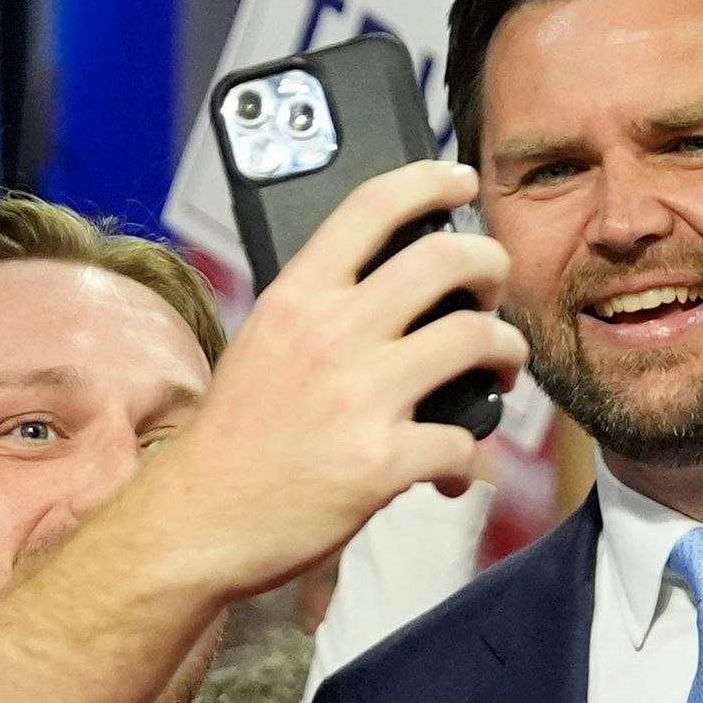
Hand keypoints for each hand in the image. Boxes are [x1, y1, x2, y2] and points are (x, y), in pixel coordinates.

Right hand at [127, 161, 525, 601]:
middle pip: (449, 261)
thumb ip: (319, 313)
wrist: (194, 521)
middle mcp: (331, 333)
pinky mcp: (381, 461)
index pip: (371, 207)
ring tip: (499, 374)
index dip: (429, 181)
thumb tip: (385, 296)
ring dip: (508, 355)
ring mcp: (359, 396)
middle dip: (494, 269)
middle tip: (496, 294)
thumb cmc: (233, 440)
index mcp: (297, 297)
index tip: (461, 181)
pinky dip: (472, 461)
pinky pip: (465, 444)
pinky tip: (453, 472)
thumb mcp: (262, 345)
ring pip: (477, 341)